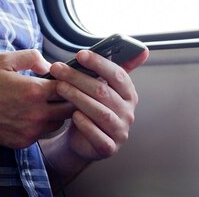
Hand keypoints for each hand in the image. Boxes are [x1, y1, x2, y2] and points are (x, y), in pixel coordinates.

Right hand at [0, 49, 75, 148]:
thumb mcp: (4, 60)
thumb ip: (31, 57)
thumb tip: (49, 65)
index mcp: (35, 91)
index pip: (69, 87)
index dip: (69, 81)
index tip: (64, 77)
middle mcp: (37, 113)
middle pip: (70, 108)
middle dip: (68, 98)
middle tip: (59, 91)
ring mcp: (30, 130)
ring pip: (58, 123)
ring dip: (56, 113)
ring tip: (45, 103)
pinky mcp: (23, 142)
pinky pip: (42, 134)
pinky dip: (41, 125)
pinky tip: (30, 115)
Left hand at [42, 48, 148, 178]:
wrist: (82, 141)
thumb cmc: (91, 108)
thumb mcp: (102, 87)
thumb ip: (111, 70)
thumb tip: (142, 50)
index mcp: (128, 94)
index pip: (118, 75)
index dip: (99, 63)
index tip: (80, 55)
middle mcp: (128, 112)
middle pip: (103, 91)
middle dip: (78, 78)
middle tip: (57, 69)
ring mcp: (120, 131)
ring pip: (100, 112)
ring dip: (77, 97)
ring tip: (59, 88)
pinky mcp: (108, 147)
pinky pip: (97, 135)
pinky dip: (85, 124)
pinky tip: (73, 115)